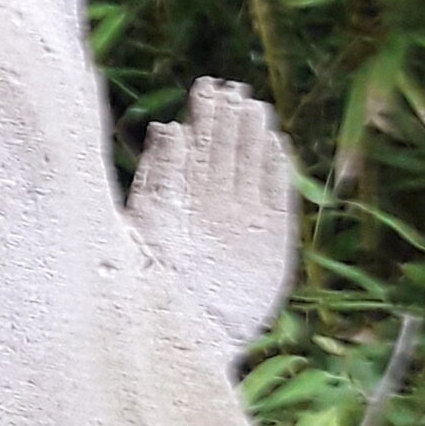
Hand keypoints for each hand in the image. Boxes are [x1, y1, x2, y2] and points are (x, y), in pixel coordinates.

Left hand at [127, 77, 295, 352]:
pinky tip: (277, 145)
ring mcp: (242, 225)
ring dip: (253, 139)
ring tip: (256, 108)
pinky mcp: (271, 246)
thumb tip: (167, 127)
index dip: (202, 118)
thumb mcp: (146, 226)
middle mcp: (212, 209)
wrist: (184, 338)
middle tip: (235, 89)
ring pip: (250, 171)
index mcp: (179, 201)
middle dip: (229, 121)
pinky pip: (278, 200)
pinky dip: (278, 173)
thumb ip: (159, 177)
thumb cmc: (150, 289)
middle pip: (224, 154)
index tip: (207, 87)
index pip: (194, 148)